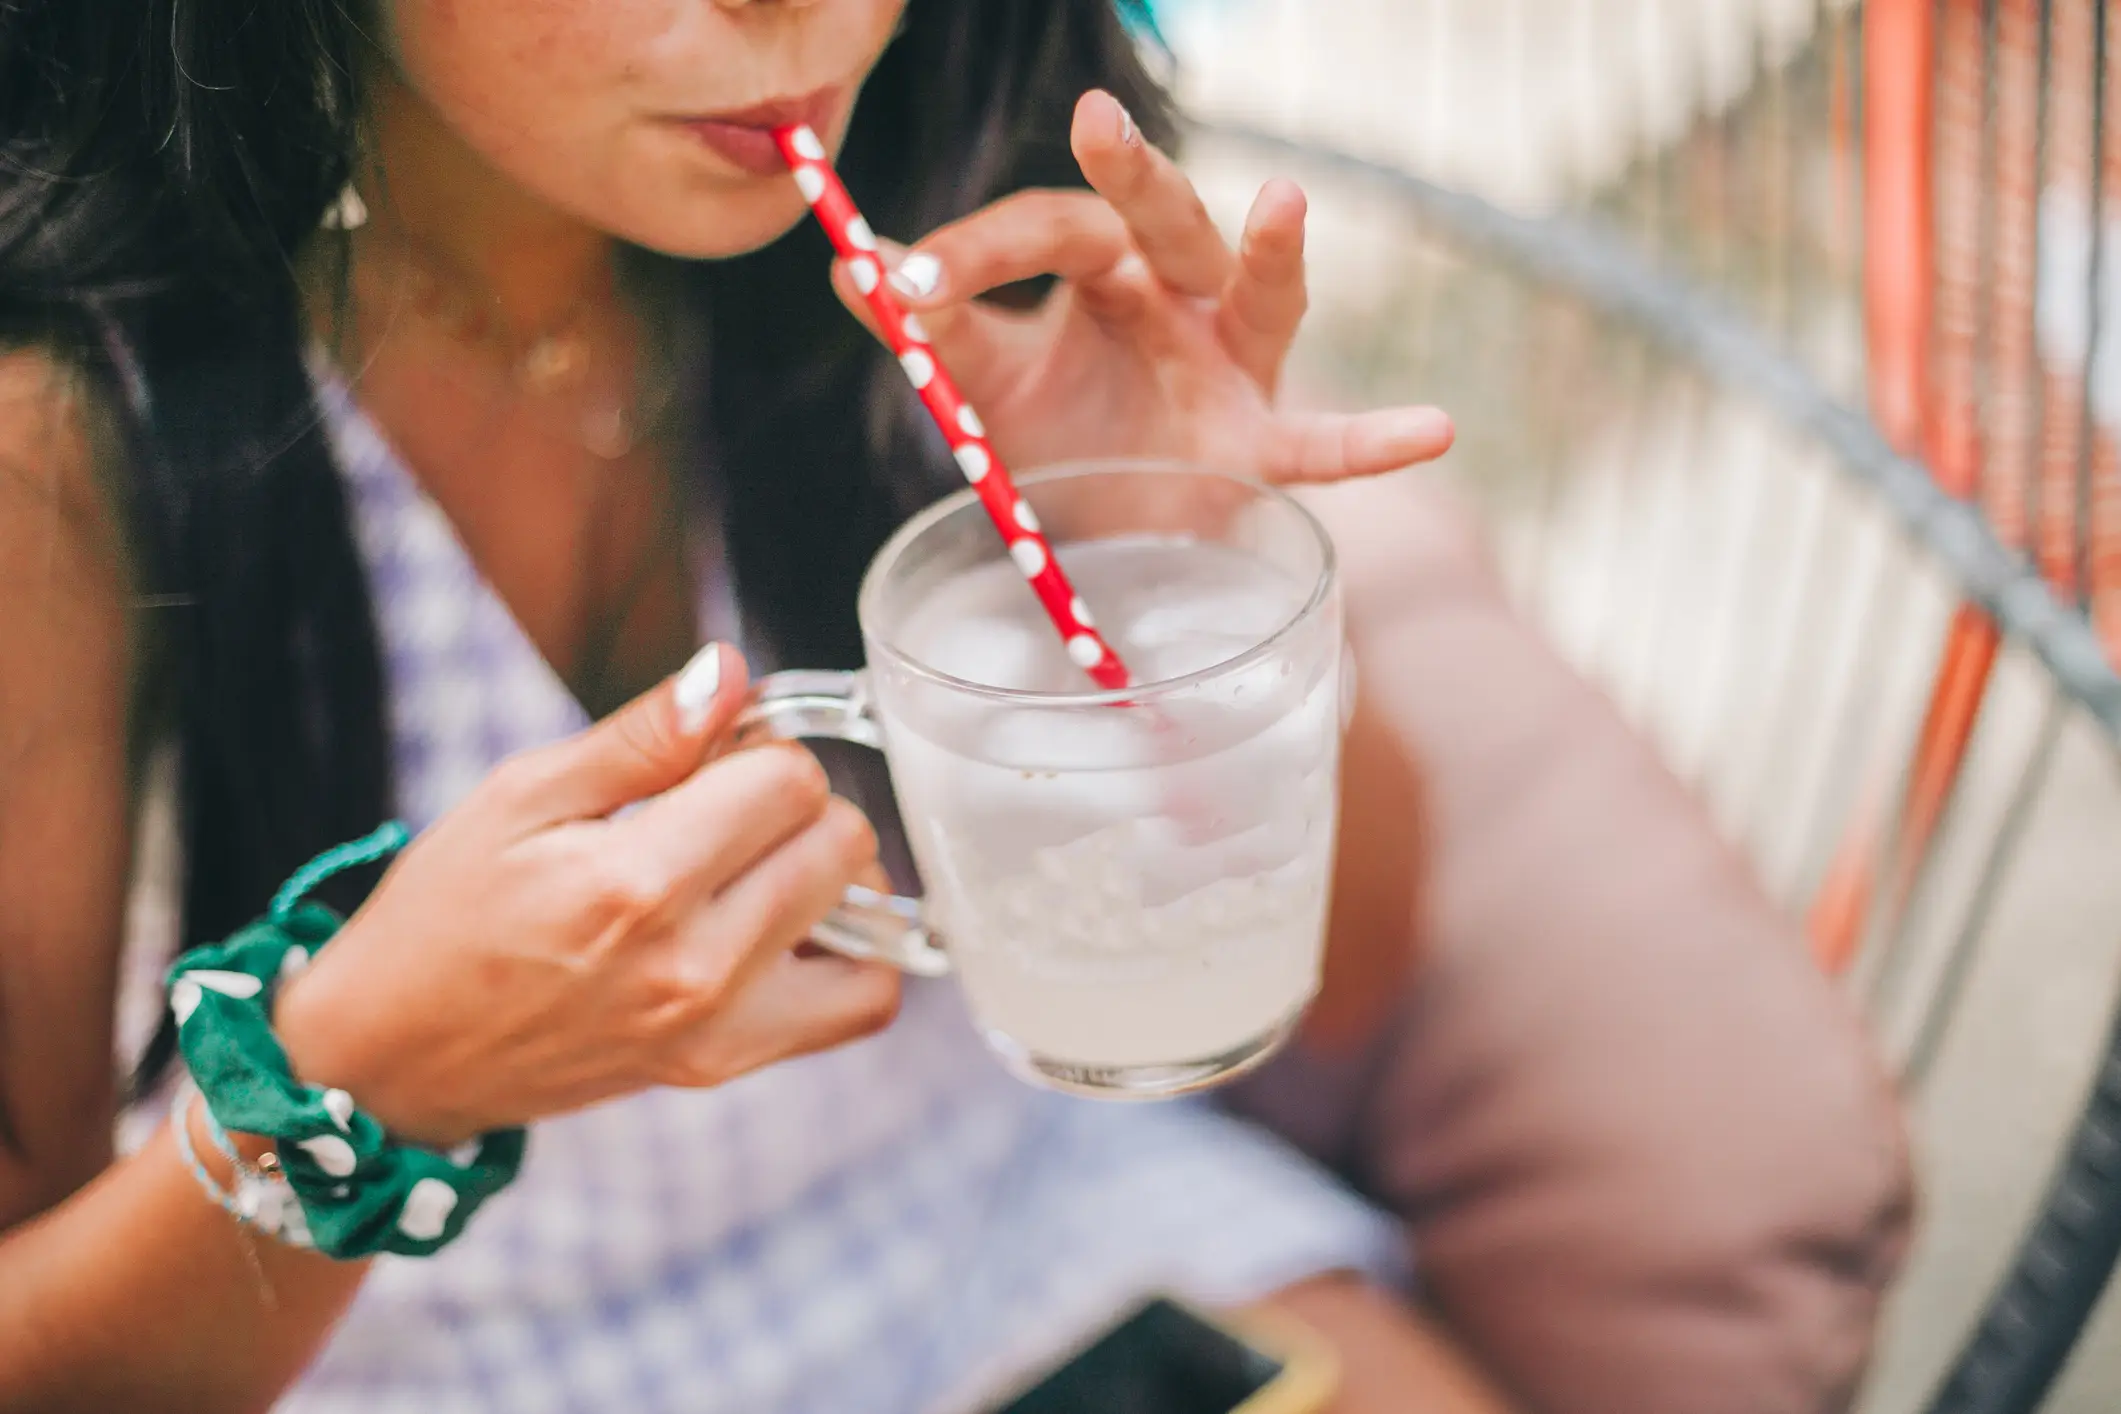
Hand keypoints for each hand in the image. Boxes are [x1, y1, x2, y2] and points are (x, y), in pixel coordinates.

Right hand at [274, 645, 898, 1147]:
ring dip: (831, 875)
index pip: (790, 779)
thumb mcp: (520, 797)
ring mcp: (717, 1026)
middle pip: (841, 839)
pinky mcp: (725, 1064)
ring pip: (872, 917)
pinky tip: (791, 928)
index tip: (711, 761)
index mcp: (634, 881)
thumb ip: (642, 737)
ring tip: (758, 867)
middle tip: (726, 813)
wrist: (394, 1055)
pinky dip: (854, 956)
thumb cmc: (446, 913)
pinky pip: (861, 1006)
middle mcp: (691, 963)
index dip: (759, 750)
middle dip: (795, 805)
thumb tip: (731, 673)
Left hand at [833, 89, 1453, 484]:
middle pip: (1161, 219)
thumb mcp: (985, 383)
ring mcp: (1231, 366)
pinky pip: (1324, 445)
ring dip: (1275, 251)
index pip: (1045, 230)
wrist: (1108, 534)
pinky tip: (1435, 427)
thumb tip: (851, 268)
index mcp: (1102, 269)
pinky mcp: (1261, 446)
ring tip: (1284, 202)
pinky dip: (1375, 441)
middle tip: (1094, 123)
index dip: (975, 251)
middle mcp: (1176, 297)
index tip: (901, 281)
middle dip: (1132, 173)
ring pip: (1261, 295)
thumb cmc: (1059, 437)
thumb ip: (932, 328)